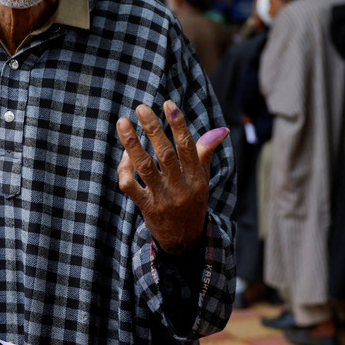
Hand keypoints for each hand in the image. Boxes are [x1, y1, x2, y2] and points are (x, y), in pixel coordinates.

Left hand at [116, 100, 227, 255]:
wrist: (185, 241)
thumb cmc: (193, 202)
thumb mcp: (203, 179)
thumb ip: (206, 152)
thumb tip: (222, 129)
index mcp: (196, 177)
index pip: (188, 146)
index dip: (178, 124)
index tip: (168, 103)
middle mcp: (180, 187)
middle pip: (165, 154)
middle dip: (153, 129)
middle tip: (141, 108)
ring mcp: (163, 198)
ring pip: (145, 167)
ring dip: (132, 144)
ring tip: (123, 123)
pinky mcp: (147, 208)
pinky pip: (131, 186)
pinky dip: (125, 170)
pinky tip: (124, 157)